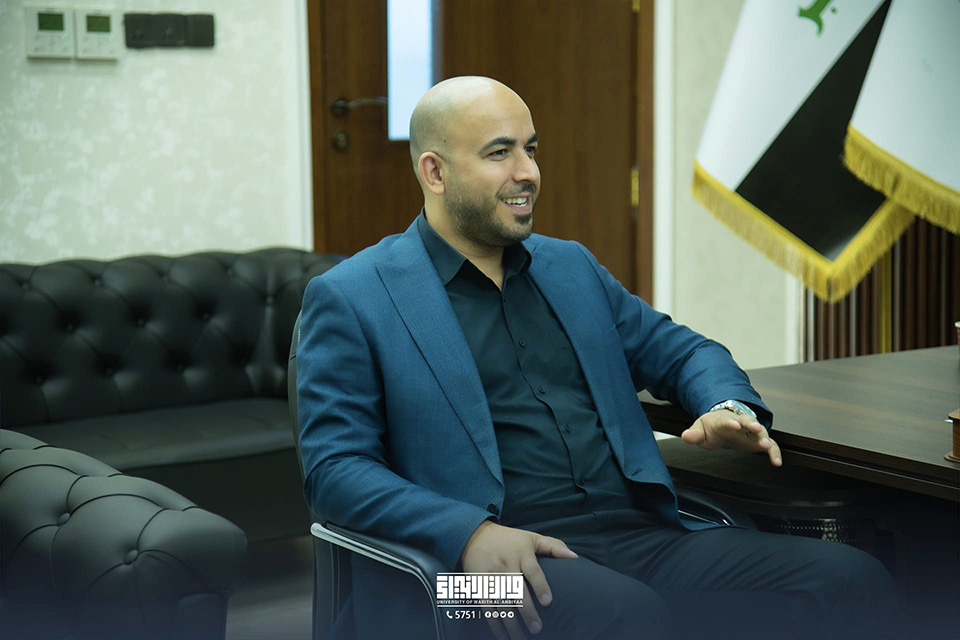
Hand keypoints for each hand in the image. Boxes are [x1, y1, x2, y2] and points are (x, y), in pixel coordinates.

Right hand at [460, 520, 577, 638]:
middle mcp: (505, 565)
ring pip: (501, 603)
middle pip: (516, 590)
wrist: (474, 535)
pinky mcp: (479, 585)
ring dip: (511, 623)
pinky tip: (503, 636)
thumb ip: (553, 546)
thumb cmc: (508, 539)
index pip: (532, 571)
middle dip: (526, 611)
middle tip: (537, 628)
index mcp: (521, 553)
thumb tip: (574, 557)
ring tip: (521, 638)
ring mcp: (491, 576)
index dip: (540, 586)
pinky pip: (486, 607)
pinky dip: (494, 623)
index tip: (548, 601)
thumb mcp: (531, 537)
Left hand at [681, 410, 782, 466]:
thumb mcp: (700, 429)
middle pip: (748, 421)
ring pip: (760, 432)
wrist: (723, 422)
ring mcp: (750, 431)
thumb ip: (694, 434)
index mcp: (724, 420)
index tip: (734, 424)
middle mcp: (740, 423)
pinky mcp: (758, 440)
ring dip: (764, 438)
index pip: (727, 420)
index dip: (730, 422)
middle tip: (757, 429)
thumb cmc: (712, 426)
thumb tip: (685, 436)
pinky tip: (776, 462)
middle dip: (752, 424)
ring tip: (766, 446)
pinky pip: (770, 445)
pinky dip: (774, 452)